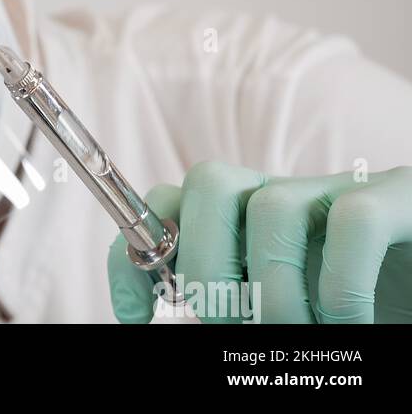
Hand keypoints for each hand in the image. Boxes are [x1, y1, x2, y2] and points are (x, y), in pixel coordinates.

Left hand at [108, 162, 411, 323]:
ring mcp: (343, 190)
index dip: (136, 254)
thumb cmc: (357, 311)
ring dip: (271, 290)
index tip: (137, 314)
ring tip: (292, 338)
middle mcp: (286, 193)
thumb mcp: (278, 314)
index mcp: (245, 218)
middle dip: (203, 268)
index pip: (168, 201)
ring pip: (272, 205)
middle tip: (224, 327)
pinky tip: (345, 326)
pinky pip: (354, 222)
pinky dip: (339, 287)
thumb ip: (231, 310)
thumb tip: (182, 325)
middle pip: (209, 184)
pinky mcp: (400, 199)